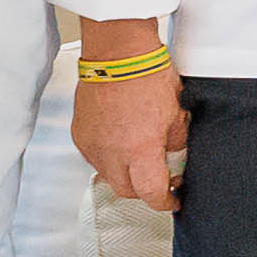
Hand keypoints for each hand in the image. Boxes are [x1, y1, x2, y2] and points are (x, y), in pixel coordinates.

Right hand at [72, 35, 183, 210]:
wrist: (117, 54)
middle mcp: (112, 152)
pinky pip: (94, 158)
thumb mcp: (177, 114)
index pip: (151, 193)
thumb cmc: (148, 76)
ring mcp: (93, 144)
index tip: (173, 199)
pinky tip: (120, 146)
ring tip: (139, 159)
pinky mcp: (80, 134)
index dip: (165, 201)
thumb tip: (175, 159)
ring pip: (107, 176)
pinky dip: (108, 159)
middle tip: (159, 179)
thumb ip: (176, 143)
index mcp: (140, 150)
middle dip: (144, 191)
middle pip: (126, 191)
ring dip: (124, 175)